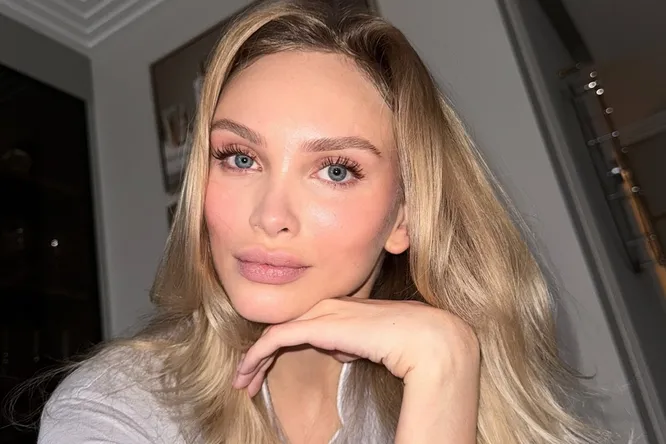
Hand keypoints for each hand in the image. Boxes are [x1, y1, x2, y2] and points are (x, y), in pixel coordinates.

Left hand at [233, 297, 479, 396]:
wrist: (424, 339)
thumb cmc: (405, 343)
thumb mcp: (371, 344)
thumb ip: (351, 342)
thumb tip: (339, 348)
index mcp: (339, 307)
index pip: (299, 325)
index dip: (277, 348)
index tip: (265, 372)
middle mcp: (326, 305)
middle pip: (281, 329)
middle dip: (259, 356)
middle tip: (244, 379)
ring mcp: (321, 313)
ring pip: (273, 334)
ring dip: (253, 359)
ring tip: (241, 382)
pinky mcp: (317, 325)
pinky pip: (275, 339)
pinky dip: (256, 356)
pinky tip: (247, 372)